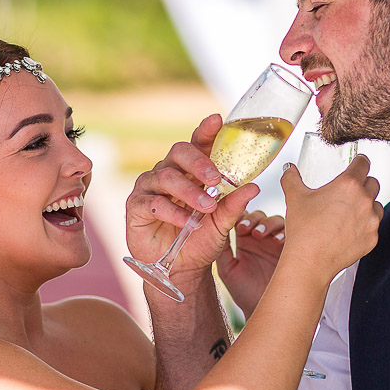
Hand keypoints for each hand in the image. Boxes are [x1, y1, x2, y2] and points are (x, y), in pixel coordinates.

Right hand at [126, 115, 259, 280]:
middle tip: (216, 179)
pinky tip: (186, 223)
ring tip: (207, 208)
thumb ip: (234, 205)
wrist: (181, 269)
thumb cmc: (201, 240)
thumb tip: (254, 187)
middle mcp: (169, 172)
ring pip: (166, 177)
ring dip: (189, 192)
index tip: (217, 120)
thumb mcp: (222, 223)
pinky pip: (152, 202)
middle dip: (198, 162)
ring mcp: (150, 187)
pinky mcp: (136, 206)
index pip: (198, 143)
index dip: (206, 131)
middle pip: (179, 152)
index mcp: (191, 170)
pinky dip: (171, 212)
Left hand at [218, 211, 285, 318]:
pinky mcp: (292, 249)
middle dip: (252, 219)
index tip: (233, 224)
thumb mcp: (227, 268)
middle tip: (245, 228)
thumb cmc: (243, 291)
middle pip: (259, 216)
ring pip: (275, 221)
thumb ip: (221, 250)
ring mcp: (276, 242)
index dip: (238, 216)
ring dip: (267, 224)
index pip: (242, 218)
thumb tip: (211, 230)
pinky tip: (276, 241)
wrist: (263, 309)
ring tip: (258, 234)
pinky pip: (291, 234)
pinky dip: (284, 234)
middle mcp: (261, 238)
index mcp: (244, 239)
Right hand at [279, 155, 381, 280]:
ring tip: (348, 212)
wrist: (310, 261)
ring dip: (367, 205)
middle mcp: (365, 200)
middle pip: (373, 183)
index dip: (360, 161)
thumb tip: (289, 168)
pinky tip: (348, 230)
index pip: (363, 163)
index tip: (358, 163)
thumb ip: (291, 178)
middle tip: (348, 191)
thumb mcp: (294, 197)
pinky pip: (373, 227)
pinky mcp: (372, 238)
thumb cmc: (303, 228)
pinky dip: (364, 226)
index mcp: (348, 185)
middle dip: (363, 184)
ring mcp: (371, 221)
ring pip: (376, 205)